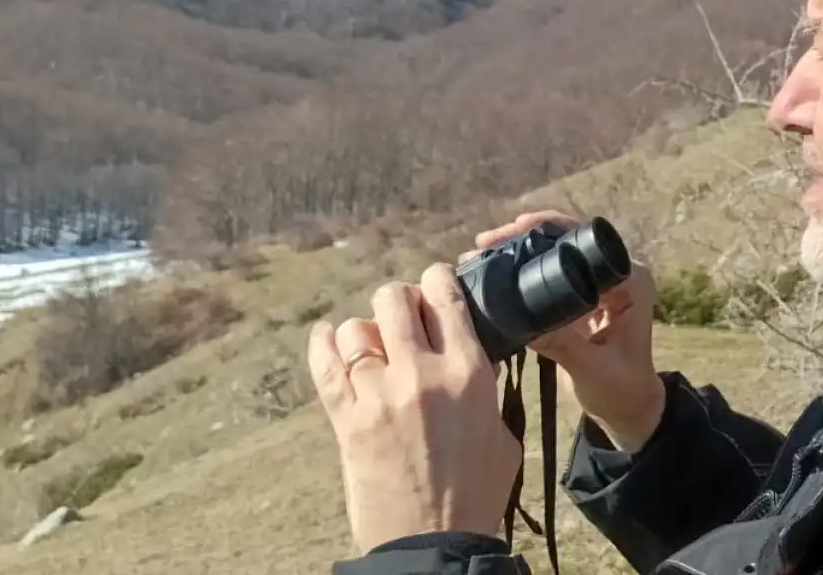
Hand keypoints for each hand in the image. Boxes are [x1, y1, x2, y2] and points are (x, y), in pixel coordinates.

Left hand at [308, 264, 522, 553]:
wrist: (433, 542)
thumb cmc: (475, 494)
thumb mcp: (501, 433)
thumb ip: (482, 387)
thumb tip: (467, 358)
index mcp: (468, 372)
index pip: (445, 295)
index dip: (437, 279)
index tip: (435, 284)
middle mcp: (421, 373)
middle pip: (394, 299)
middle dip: (399, 301)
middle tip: (403, 319)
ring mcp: (378, 394)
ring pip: (354, 329)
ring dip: (364, 331)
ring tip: (372, 346)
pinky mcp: (346, 419)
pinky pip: (323, 364)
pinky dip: (322, 344)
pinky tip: (328, 339)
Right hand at [466, 212, 666, 449]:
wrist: (626, 411)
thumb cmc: (622, 390)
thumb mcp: (592, 368)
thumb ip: (562, 344)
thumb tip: (521, 321)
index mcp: (631, 280)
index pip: (589, 241)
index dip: (551, 228)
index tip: (515, 229)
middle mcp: (616, 274)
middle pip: (567, 240)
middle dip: (525, 235)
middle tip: (485, 242)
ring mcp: (595, 285)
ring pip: (554, 255)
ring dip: (519, 251)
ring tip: (480, 253)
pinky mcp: (578, 299)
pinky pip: (548, 276)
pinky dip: (522, 273)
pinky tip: (491, 274)